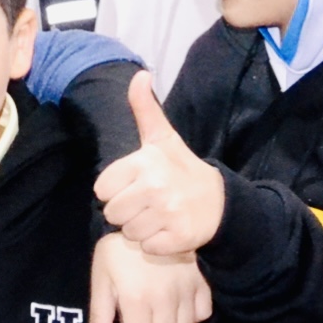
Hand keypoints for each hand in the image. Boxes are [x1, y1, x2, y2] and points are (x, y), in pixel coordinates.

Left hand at [87, 235, 210, 322]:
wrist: (147, 215)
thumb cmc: (118, 249)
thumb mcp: (101, 277)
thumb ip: (100, 316)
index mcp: (136, 298)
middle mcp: (165, 299)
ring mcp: (187, 291)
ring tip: (158, 322)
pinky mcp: (201, 283)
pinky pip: (202, 315)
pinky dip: (190, 318)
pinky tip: (177, 308)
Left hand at [94, 75, 228, 256]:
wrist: (220, 202)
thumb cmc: (182, 169)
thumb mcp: (163, 138)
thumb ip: (145, 109)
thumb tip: (139, 74)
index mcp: (145, 162)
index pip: (102, 189)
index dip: (116, 190)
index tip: (136, 185)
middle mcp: (156, 187)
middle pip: (112, 214)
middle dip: (127, 212)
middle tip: (148, 204)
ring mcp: (168, 214)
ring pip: (128, 233)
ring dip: (140, 229)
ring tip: (158, 216)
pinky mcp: (177, 239)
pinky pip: (147, 248)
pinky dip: (156, 244)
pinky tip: (168, 230)